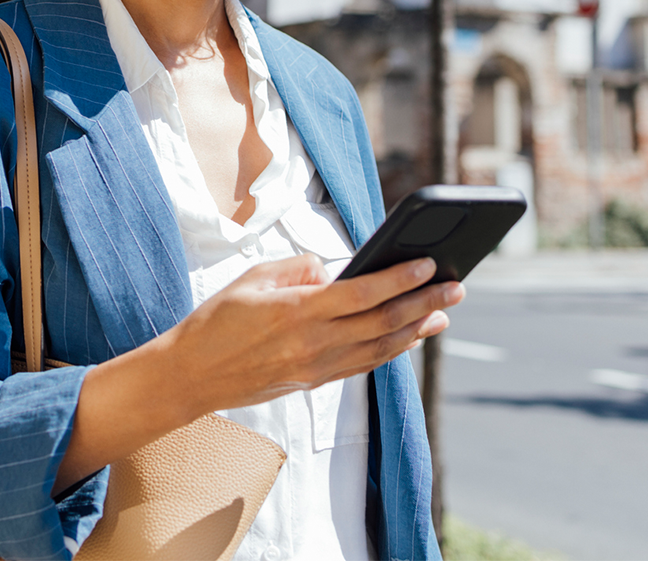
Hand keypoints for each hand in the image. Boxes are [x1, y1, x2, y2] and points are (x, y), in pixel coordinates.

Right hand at [54, 254, 462, 493]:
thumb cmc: (216, 320)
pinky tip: (407, 339)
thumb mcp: (252, 277)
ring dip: (416, 330)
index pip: (362, 293)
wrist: (191, 376)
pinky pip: (362, 366)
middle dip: (424, 304)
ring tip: (443, 314)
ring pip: (379, 349)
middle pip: (382, 322)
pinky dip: (390, 352)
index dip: (400, 279)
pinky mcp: (313, 382)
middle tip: (456, 288)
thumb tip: (330, 269)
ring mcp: (316, 368)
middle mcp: (313, 343)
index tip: (428, 264)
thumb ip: (296, 269)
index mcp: (297, 311)